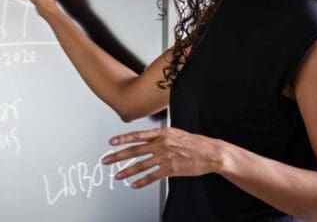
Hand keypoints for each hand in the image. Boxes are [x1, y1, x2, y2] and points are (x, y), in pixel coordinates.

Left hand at [100, 127, 223, 188]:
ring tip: (117, 175)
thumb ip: (161, 136)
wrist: (209, 152)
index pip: (138, 136)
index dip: (123, 139)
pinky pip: (152, 176)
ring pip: (141, 165)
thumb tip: (148, 138)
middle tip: (107, 160)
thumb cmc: (195, 143)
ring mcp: (165, 158)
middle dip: (118, 156)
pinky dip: (142, 181)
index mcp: (162, 134)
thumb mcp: (176, 133)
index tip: (111, 142)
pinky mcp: (170, 169)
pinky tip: (134, 184)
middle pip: (134, 151)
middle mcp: (161, 145)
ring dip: (127, 171)